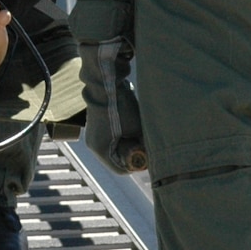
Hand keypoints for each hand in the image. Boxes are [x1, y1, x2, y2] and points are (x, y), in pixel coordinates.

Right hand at [78, 39, 146, 173]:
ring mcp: (95, 134)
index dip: (137, 165)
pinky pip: (113, 137)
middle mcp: (94, 144)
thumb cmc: (121, 106)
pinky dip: (124, 135)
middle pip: (118, 158)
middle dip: (134, 153)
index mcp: (100, 149)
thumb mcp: (138, 128)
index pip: (121, 168)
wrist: (106, 81)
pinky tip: (133, 124)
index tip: (149, 157)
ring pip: (117, 147)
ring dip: (130, 143)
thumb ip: (145, 144)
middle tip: (147, 145)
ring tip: (140, 133)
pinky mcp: (98, 125)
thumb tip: (155, 154)